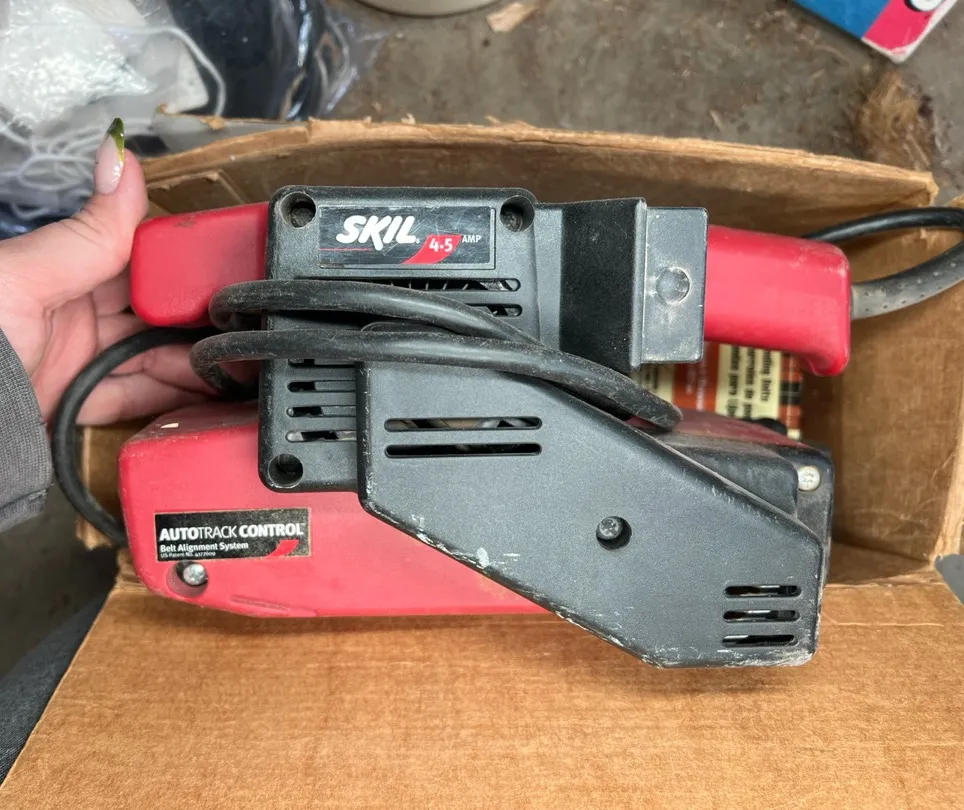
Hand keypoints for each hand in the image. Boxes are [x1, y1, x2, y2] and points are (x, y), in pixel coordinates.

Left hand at [0, 120, 209, 424]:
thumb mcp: (24, 277)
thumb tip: (121, 158)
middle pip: (154, 312)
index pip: (138, 258)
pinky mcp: (76, 407)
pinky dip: (172, 399)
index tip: (228, 270)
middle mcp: (70, 314)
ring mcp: (75, 362)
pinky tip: (204, 393)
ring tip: (238, 362)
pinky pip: (136, 400)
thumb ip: (87, 232)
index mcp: (58, 269)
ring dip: (196, 361)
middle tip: (245, 323)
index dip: (184, 264)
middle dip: (200, 317)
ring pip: (153, 358)